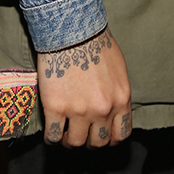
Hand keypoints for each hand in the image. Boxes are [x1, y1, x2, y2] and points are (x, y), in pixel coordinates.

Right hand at [37, 27, 131, 147]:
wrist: (71, 30)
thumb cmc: (96, 43)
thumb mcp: (118, 70)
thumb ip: (116, 94)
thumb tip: (112, 109)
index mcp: (121, 99)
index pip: (120, 134)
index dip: (110, 139)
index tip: (101, 136)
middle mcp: (102, 109)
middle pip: (98, 143)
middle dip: (89, 142)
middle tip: (81, 134)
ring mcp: (79, 110)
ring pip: (75, 143)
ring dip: (69, 141)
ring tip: (65, 133)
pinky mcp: (55, 108)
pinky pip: (53, 135)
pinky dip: (52, 138)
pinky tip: (52, 131)